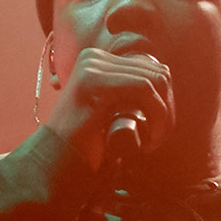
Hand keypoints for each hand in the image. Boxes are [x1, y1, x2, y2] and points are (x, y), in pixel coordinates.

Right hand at [44, 48, 174, 168]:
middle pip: (156, 72)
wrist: (53, 163)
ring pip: (154, 80)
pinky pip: (145, 89)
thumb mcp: (111, 110)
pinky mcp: (95, 81)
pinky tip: (149, 140)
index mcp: (97, 60)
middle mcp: (93, 57)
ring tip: (153, 141)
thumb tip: (165, 79)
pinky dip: (157, 115)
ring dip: (164, 115)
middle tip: (158, 138)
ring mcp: (92, 67)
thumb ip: (128, 93)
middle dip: (167, 107)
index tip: (159, 130)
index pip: (150, 68)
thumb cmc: (85, 144)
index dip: (165, 100)